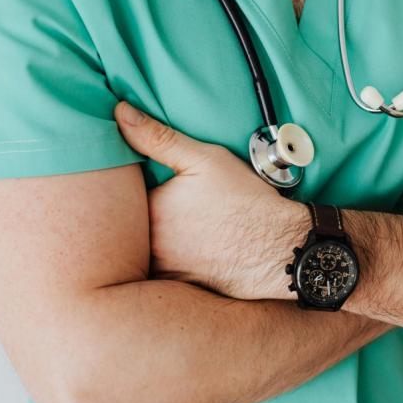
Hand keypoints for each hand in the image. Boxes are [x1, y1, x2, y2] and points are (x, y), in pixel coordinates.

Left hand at [114, 102, 308, 299]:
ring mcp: (165, 271)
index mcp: (150, 211)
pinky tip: (192, 254)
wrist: (282, 251)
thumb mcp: (205, 159)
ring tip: (181, 232)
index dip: (132, 189)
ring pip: (144, 254)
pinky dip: (170, 264)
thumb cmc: (247, 204)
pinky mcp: (181, 289)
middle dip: (138, 219)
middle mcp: (150, 246)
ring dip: (151, 244)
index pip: (122, 199)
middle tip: (170, 210)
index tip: (147, 185)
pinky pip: (162, 278)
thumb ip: (158, 137)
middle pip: (131, 229)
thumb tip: (120, 113)